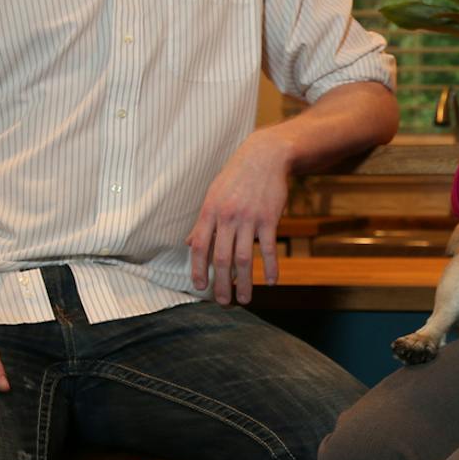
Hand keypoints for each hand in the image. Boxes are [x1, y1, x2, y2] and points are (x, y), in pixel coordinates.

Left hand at [189, 129, 289, 304]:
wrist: (265, 156)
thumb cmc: (236, 177)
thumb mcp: (213, 195)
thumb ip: (202, 222)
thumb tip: (188, 243)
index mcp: (210, 211)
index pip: (199, 246)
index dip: (197, 269)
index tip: (200, 287)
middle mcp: (227, 216)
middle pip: (221, 258)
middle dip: (222, 284)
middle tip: (223, 303)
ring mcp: (249, 218)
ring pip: (244, 258)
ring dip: (245, 283)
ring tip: (246, 300)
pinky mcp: (270, 218)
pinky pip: (268, 248)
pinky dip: (270, 267)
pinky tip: (270, 282)